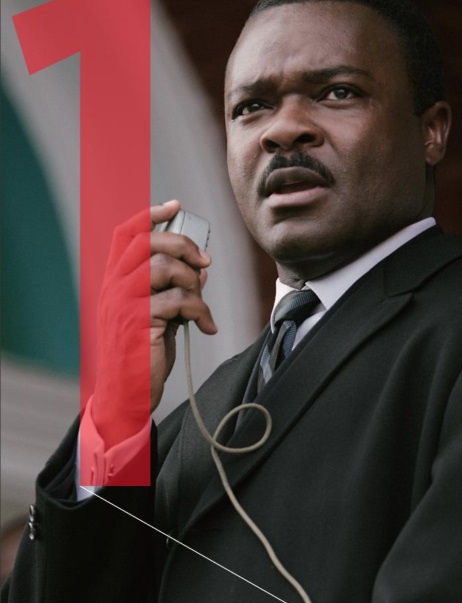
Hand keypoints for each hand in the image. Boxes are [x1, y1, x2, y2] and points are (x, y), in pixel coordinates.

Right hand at [92, 200, 216, 448]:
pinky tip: (206, 327)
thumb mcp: (159, 319)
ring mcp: (123, 304)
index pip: (125, 235)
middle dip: (185, 246)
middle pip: (149, 243)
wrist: (127, 396)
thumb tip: (201, 270)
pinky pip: (178, 300)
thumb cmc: (142, 359)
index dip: (150, 215)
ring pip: (164, 267)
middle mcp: (115, 288)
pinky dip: (201, 311)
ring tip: (201, 306)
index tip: (175, 205)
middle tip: (204, 263)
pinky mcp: (138, 322)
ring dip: (193, 282)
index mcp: (115, 282)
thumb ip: (174, 292)